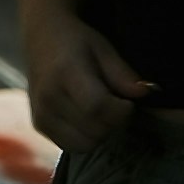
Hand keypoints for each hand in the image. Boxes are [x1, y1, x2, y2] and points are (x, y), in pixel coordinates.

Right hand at [25, 12, 153, 153]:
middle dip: (114, 122)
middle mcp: (48, 97)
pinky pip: (71, 146)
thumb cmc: (76, 41)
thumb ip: (122, 74)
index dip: (121, 111)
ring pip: (85, 144)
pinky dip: (84, 138)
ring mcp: (41, 114)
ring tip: (100, 113)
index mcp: (65, 73)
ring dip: (100, 133)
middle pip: (94, 130)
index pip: (98, 107)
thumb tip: (145, 94)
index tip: (128, 103)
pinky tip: (85, 119)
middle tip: (115, 105)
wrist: (40, 37)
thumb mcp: (103, 49)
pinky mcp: (38, 125)